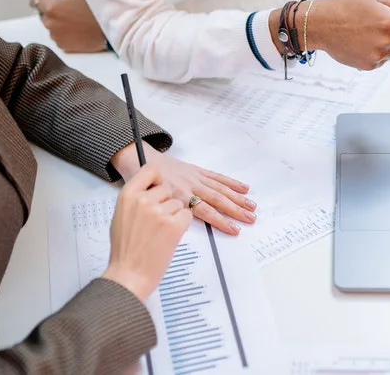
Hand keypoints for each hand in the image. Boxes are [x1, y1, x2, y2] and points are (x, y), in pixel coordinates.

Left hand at [30, 0, 108, 52]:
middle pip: (43, 14)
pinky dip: (63, 33)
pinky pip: (58, 37)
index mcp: (51, 8)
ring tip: (75, 19)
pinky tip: (76, 29)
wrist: (109, 29)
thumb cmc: (94, 9)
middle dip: (51, 10)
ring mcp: (56, 36)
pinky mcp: (63, 46)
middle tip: (69, 8)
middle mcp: (50, 24)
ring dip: (57, 22)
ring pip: (51, 26)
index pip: (36, 1)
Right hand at [101, 165, 191, 302]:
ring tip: (160, 234)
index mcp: (128, 195)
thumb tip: (150, 191)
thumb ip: (135, 200)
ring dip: (174, 216)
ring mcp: (160, 212)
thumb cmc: (125, 250)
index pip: (150, 170)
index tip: (159, 185)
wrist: (129, 273)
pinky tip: (169, 237)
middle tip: (157, 223)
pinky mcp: (174, 225)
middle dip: (167, 203)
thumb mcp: (121, 216)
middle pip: (168, 189)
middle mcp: (144, 200)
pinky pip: (187, 215)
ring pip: (179, 203)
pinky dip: (182, 225)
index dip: (158, 178)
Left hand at [112, 143, 254, 235]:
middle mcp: (188, 185)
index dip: (220, 221)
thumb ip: (165, 213)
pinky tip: (244, 188)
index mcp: (177, 195)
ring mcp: (194, 177)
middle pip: (217, 200)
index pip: (204, 211)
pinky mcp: (196, 170)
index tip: (234, 230)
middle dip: (235, 210)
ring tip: (252, 207)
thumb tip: (180, 225)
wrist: (137, 159)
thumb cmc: (141, 185)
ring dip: (237, 198)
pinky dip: (230, 183)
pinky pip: (216, 177)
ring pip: (219, 189)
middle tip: (251, 219)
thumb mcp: (148, 203)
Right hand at [272, 0, 389, 69]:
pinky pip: (383, 58)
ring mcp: (377, 56)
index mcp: (389, 22)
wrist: (319, 25)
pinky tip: (363, 40)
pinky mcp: (369, 65)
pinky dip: (379, 50)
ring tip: (369, 30)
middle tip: (384, 21)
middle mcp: (385, 41)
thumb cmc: (344, 8)